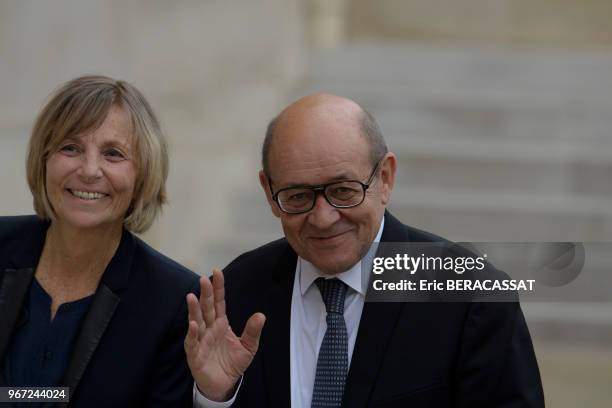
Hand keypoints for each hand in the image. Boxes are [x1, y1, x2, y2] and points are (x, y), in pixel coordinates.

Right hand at [184, 268, 265, 401]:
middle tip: (203, 279)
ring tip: (191, 296)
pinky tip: (193, 324)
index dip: (218, 288)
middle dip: (205, 294)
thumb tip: (261, 315)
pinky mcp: (195, 354)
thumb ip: (253, 331)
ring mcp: (201, 340)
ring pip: (196, 321)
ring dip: (193, 310)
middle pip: (206, 308)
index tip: (217, 272)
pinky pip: (192, 343)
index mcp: (221, 323)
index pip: (219, 302)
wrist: (224, 384)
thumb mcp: (248, 347)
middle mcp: (209, 329)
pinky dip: (191, 334)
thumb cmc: (233, 363)